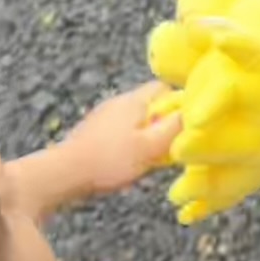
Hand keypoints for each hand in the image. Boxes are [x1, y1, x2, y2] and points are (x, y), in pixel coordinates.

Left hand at [62, 81, 182, 198]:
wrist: (66, 172)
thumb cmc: (109, 160)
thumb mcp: (150, 147)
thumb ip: (174, 129)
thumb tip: (193, 114)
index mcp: (133, 101)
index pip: (163, 88)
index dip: (178, 105)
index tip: (183, 126)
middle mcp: (117, 102)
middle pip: (150, 105)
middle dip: (162, 125)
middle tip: (167, 148)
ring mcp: (103, 116)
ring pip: (135, 120)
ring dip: (145, 137)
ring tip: (147, 160)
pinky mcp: (93, 131)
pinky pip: (120, 132)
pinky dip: (129, 144)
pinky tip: (126, 163)